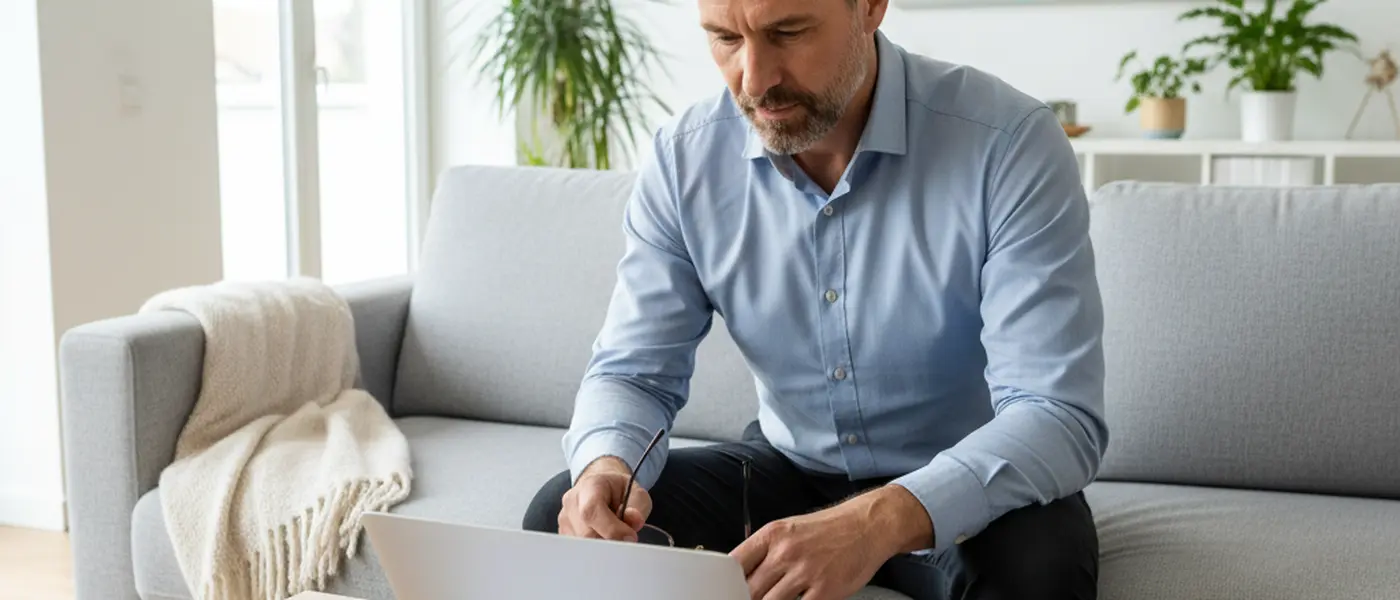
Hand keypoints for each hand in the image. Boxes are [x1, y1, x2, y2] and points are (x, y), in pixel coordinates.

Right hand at [558, 456, 651, 541]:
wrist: (602, 487)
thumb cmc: (618, 490)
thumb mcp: (636, 492)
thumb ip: (637, 506)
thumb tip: (633, 521)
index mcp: (590, 486)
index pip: (591, 510)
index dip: (611, 529)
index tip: (630, 536)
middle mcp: (572, 502)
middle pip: (586, 534)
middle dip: (610, 540)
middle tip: (624, 536)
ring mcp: (565, 519)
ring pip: (582, 547)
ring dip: (603, 545)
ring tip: (611, 533)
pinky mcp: (564, 534)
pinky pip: (579, 551)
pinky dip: (595, 549)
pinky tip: (601, 537)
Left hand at [730, 486, 930, 599]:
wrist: (867, 525)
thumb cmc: (828, 529)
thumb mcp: (789, 530)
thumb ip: (764, 552)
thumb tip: (740, 576)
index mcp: (772, 535)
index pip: (734, 564)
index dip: (725, 584)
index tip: (724, 591)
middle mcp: (785, 552)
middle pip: (749, 590)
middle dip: (746, 599)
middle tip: (748, 599)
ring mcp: (805, 572)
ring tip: (773, 599)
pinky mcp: (825, 591)